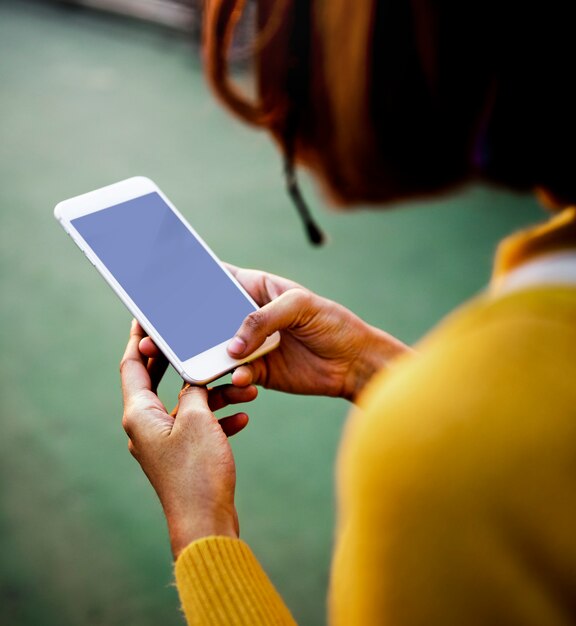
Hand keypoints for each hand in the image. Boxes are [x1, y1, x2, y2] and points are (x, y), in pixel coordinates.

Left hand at [120, 321, 256, 557]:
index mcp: (139, 414)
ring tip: (247, 388)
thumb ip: (192, 389)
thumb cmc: (197, 471)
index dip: (139, 338)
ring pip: (188, 404)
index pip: (133, 364)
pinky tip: (242, 416)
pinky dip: (218, 417)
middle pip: (160, 381)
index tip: (145, 317)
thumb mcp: (197, 419)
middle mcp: (146, 425)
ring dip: (214, 393)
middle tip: (194, 337)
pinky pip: (199, 425)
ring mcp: (165, 441)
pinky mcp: (183, 454)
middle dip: (181, 360)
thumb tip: (191, 375)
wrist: (206, 521)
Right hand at [148, 266, 411, 402]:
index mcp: (255, 289)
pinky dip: (231, 376)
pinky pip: (232, 374)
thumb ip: (263, 318)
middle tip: (153, 331)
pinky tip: (241, 377)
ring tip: (177, 358)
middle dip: (179, 323)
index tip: (158, 281)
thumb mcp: (301, 306)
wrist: (354, 364)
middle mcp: (246, 316)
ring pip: (212, 347)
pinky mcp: (255, 371)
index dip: (187, 277)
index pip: (215, 279)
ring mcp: (249, 344)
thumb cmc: (333, 324)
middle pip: (203, 316)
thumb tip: (231, 347)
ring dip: (194, 353)